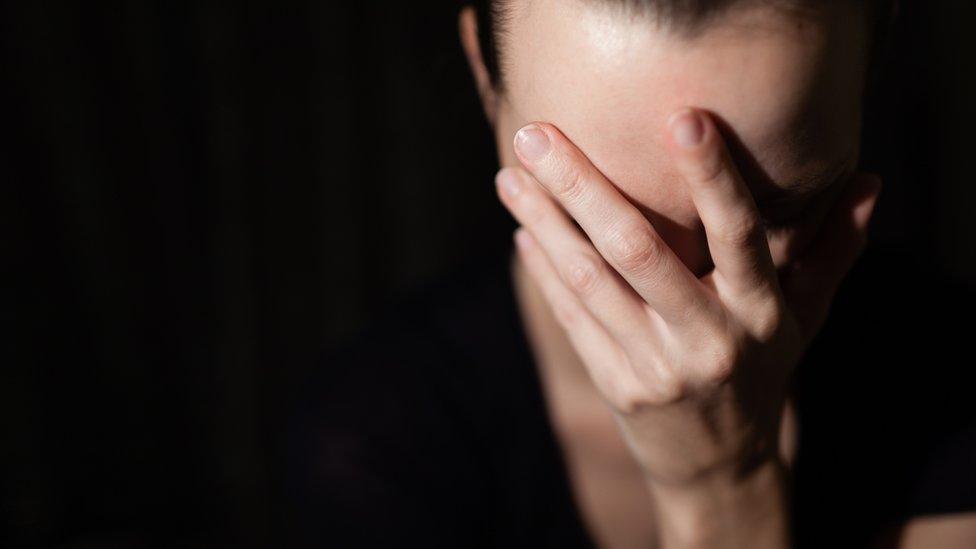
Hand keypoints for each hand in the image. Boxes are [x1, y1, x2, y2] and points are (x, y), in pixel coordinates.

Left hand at [494, 108, 880, 487]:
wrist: (720, 462)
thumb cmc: (763, 368)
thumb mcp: (807, 315)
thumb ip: (834, 249)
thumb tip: (869, 182)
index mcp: (761, 312)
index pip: (738, 234)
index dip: (712, 176)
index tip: (681, 117)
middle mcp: (708, 338)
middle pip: (637, 250)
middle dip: (581, 186)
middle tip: (534, 133)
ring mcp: (656, 365)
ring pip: (589, 279)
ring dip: (544, 221)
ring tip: (509, 173)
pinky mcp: (616, 384)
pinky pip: (572, 316)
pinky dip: (545, 269)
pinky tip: (522, 227)